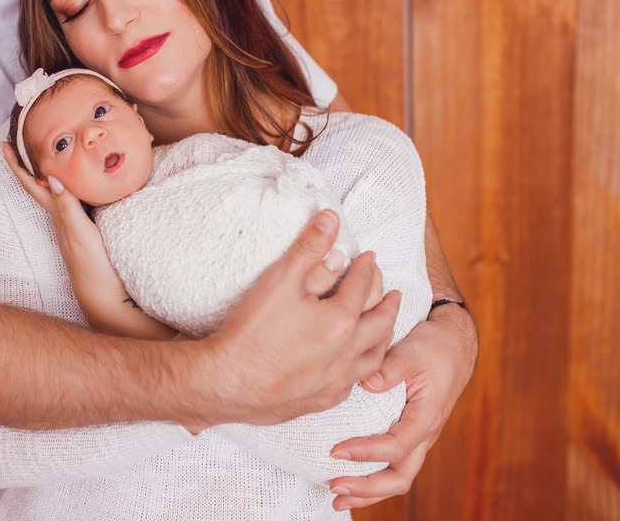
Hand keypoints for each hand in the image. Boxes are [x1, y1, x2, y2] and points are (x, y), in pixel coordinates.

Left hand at [0, 143, 172, 338]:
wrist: (106, 296)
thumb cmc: (93, 266)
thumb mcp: (80, 233)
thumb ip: (67, 207)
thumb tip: (51, 177)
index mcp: (58, 215)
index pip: (32, 184)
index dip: (17, 164)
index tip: (3, 143)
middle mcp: (61, 218)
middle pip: (40, 184)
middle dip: (30, 161)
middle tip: (22, 138)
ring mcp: (72, 225)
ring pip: (56, 191)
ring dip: (49, 172)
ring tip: (48, 153)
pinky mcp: (86, 230)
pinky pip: (72, 199)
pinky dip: (71, 185)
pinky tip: (79, 183)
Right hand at [201, 210, 400, 426]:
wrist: (228, 383)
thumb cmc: (252, 331)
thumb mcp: (280, 279)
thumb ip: (309, 248)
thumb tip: (331, 219)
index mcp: (341, 319)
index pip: (362, 285)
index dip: (366, 268)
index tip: (369, 258)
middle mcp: (347, 352)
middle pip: (380, 322)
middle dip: (388, 302)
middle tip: (391, 292)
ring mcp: (336, 379)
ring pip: (375, 356)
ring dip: (384, 337)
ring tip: (385, 326)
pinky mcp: (322, 400)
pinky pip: (355, 382)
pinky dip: (363, 367)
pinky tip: (355, 365)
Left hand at [326, 304, 477, 510]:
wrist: (454, 345)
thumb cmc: (434, 346)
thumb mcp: (414, 349)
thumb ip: (391, 366)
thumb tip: (367, 384)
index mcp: (426, 416)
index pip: (397, 446)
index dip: (367, 453)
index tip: (336, 451)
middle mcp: (424, 433)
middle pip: (400, 477)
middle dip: (367, 489)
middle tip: (334, 488)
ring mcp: (418, 437)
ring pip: (398, 477)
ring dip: (368, 491)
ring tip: (336, 497)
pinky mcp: (409, 433)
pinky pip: (393, 465)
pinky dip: (372, 477)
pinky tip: (348, 477)